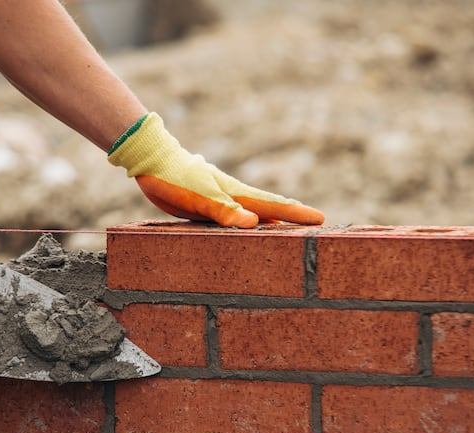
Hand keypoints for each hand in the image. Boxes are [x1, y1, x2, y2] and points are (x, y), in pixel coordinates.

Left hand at [108, 112, 324, 227]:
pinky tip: (248, 226)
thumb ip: (225, 211)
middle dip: (291, 216)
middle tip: (313, 224)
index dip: (296, 213)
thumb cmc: (175, 179)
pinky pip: (234, 216)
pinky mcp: (207, 204)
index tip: (320, 218)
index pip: (273, 205)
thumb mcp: (198, 198)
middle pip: (268, 208)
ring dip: (271, 220)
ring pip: (252, 211)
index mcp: (235, 194)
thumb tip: (255, 222)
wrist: (153, 162)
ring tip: (288, 229)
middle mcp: (233, 196)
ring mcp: (221, 199)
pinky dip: (248, 221)